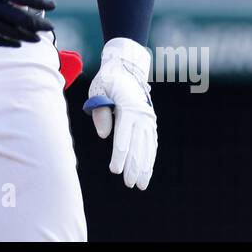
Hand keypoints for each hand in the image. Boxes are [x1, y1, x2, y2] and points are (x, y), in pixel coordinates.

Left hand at [83, 37, 157, 188]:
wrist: (126, 67)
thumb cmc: (108, 80)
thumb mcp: (99, 90)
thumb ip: (100, 112)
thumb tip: (104, 135)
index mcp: (129, 108)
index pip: (124, 136)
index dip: (119, 155)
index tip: (115, 171)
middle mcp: (142, 115)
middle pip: (138, 145)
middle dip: (133, 166)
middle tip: (129, 184)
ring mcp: (148, 119)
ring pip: (147, 146)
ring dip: (144, 166)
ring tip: (141, 184)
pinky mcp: (150, 121)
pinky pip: (151, 142)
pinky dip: (150, 157)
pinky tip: (146, 170)